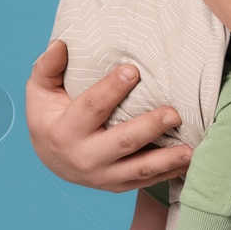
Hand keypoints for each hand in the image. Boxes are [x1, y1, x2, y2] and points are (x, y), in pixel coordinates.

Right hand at [26, 39, 192, 191]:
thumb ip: (48, 67)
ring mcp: (102, 176)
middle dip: (149, 128)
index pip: (92, 107)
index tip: (133, 70)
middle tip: (173, 113)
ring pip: (138, 169)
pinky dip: (168, 173)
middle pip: (122, 142)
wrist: (51, 160)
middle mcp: (84, 157)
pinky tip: (188, 162)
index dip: (112, 89)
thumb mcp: (40, 91)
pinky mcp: (117, 185)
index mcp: (64, 131)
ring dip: (166, 159)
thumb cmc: (49, 117)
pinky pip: (145, 182)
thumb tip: (61, 44)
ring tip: (190, 149)